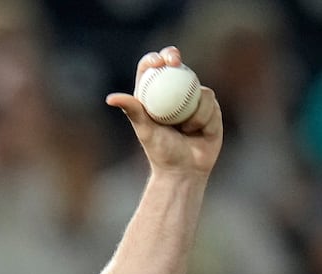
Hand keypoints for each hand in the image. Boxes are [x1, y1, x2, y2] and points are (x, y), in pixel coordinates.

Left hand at [106, 47, 222, 177]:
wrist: (184, 170)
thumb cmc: (160, 152)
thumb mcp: (144, 129)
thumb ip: (132, 110)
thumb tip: (111, 98)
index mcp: (153, 96)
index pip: (151, 69)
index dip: (154, 59)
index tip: (158, 62)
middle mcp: (173, 94)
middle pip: (174, 64)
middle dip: (172, 56)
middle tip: (174, 62)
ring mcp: (193, 98)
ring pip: (196, 86)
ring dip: (191, 107)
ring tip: (184, 129)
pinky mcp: (210, 107)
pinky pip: (210, 101)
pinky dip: (204, 116)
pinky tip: (199, 131)